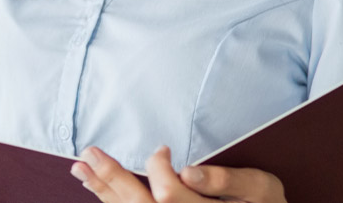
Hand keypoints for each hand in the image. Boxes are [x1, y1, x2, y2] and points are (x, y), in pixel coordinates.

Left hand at [71, 145, 286, 202]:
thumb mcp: (261, 191)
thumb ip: (229, 180)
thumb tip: (188, 171)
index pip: (170, 193)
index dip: (159, 168)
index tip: (163, 150)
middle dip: (111, 178)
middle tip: (89, 154)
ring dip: (104, 192)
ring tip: (81, 170)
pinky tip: (100, 191)